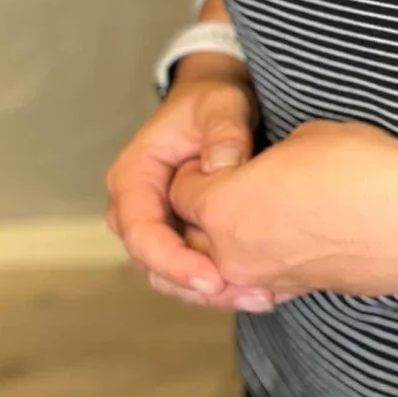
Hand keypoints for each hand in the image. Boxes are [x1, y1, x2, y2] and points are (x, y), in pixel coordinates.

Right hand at [104, 66, 287, 312]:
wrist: (218, 103)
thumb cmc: (213, 100)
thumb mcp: (221, 104)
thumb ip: (223, 131)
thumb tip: (220, 168)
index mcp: (134, 175)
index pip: (141, 231)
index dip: (173, 261)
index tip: (213, 278)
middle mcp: (138, 207)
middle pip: (155, 264)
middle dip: (198, 286)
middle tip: (248, 295)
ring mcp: (159, 224)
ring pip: (174, 275)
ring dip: (213, 292)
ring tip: (261, 295)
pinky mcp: (182, 234)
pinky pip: (195, 267)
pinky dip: (224, 281)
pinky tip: (263, 287)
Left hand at [168, 119, 397, 297]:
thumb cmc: (362, 168)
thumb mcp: (305, 136)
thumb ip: (272, 156)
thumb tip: (276, 167)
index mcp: (224, 208)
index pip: (181, 189)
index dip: (198, 166)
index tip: (219, 152)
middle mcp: (236, 254)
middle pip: (193, 235)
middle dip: (203, 209)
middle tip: (230, 179)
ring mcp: (270, 280)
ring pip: (225, 265)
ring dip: (231, 240)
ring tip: (259, 209)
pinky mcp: (303, 292)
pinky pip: (262, 278)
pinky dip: (264, 259)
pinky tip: (289, 234)